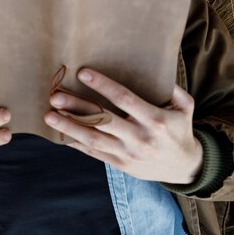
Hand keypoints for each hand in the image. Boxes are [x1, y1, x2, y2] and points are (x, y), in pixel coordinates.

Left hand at [44, 68, 202, 183]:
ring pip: (94, 140)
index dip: (103, 85)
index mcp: (155, 120)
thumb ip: (172, 88)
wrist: (184, 168)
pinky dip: (75, 143)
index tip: (82, 73)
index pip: (124, 99)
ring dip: (69, 127)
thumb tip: (156, 66)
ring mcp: (128, 154)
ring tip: (49, 116)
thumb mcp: (185, 107)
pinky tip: (58, 133)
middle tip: (55, 96)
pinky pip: (93, 153)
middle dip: (77, 108)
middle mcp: (139, 138)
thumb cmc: (180, 129)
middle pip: (103, 120)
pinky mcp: (120, 164)